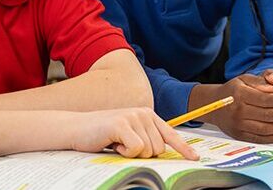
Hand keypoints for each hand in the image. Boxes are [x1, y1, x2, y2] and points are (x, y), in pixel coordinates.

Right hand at [69, 107, 198, 159]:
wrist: (77, 128)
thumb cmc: (103, 135)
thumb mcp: (128, 134)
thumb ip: (145, 139)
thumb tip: (163, 153)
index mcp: (147, 115)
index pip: (170, 134)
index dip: (183, 148)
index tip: (195, 158)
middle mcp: (143, 113)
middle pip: (158, 149)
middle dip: (143, 154)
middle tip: (124, 145)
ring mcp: (133, 117)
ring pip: (148, 151)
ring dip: (131, 153)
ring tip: (117, 143)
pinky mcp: (122, 124)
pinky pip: (135, 149)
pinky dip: (124, 152)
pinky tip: (113, 143)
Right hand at [189, 70, 272, 143]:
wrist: (214, 105)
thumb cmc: (234, 90)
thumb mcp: (244, 79)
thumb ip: (261, 79)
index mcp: (239, 94)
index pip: (264, 99)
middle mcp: (237, 110)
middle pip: (266, 114)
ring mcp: (238, 124)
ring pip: (265, 128)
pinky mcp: (239, 135)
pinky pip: (259, 138)